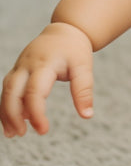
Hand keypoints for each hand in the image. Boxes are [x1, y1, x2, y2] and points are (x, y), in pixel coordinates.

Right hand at [1, 22, 93, 136]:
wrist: (65, 31)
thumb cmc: (75, 50)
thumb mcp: (84, 67)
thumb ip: (84, 90)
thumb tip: (87, 115)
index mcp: (45, 64)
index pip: (35, 92)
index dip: (37, 113)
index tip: (44, 130)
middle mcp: (27, 65)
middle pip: (13, 92)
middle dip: (14, 115)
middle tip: (23, 134)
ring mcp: (19, 66)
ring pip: (6, 91)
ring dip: (6, 113)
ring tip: (14, 133)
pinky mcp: (17, 70)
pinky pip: (7, 89)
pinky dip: (7, 105)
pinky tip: (13, 121)